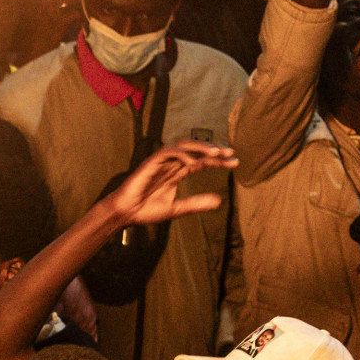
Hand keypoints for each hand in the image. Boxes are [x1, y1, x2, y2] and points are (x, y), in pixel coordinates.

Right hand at [101, 141, 237, 228]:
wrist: (125, 213)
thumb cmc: (145, 210)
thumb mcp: (176, 209)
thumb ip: (195, 203)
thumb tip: (219, 201)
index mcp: (176, 173)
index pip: (201, 162)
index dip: (218, 160)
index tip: (234, 162)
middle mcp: (170, 165)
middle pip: (195, 151)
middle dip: (213, 149)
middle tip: (230, 152)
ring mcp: (161, 162)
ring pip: (183, 146)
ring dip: (200, 147)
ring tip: (216, 153)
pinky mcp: (150, 163)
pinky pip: (168, 152)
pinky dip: (182, 155)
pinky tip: (193, 162)